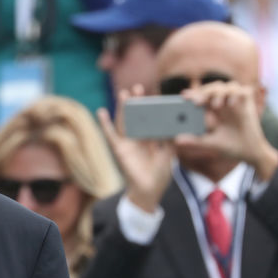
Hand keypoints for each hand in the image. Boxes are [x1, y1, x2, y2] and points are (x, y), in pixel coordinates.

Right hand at [97, 86, 175, 211]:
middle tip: (138, 87)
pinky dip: (104, 124)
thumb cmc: (160, 173)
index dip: (152, 106)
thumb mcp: (169, 154)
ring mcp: (128, 142)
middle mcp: (139, 137)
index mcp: (152, 137)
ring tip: (123, 93)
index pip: (152, 117)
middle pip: (137, 116)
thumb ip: (171, 139)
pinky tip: (101, 111)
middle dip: (137, 102)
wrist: (149, 190)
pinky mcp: (119, 149)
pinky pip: (110, 135)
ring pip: (125, 121)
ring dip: (123, 108)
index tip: (156, 93)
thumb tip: (177, 124)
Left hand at [180, 81, 277, 180]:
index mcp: (212, 109)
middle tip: (197, 102)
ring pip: (228, 86)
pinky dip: (237, 94)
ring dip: (220, 92)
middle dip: (205, 92)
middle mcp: (225, 103)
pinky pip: (244, 91)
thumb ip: (194, 141)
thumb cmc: (228, 147)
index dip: (193, 93)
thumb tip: (177, 140)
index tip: (184, 96)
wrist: (248, 153)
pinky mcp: (249, 104)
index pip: (202, 95)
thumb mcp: (209, 144)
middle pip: (213, 88)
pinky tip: (231, 104)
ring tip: (215, 105)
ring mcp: (237, 102)